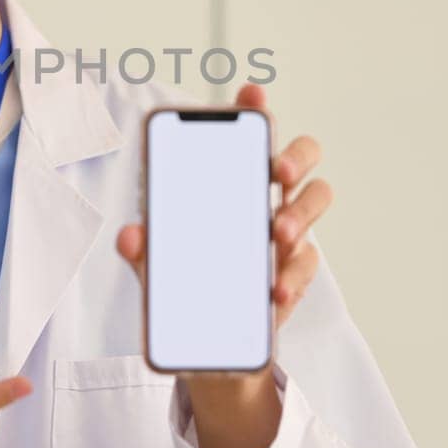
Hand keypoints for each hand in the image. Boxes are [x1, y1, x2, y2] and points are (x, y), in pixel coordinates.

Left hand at [116, 82, 331, 447]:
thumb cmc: (188, 287)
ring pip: (316, 200)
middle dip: (294, 154)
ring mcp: (288, 235)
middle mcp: (268, 198)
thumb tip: (131, 236)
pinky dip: (291, 277)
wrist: (211, 352)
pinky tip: (273, 293)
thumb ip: (144, 251)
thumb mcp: (158, 270)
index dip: (255, 108)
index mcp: (232, 183)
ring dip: (301, 213)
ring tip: (276, 235)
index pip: (251, 134)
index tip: (251, 95)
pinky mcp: (295, 274)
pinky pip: (306, 264)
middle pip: (302, 156)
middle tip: (274, 172)